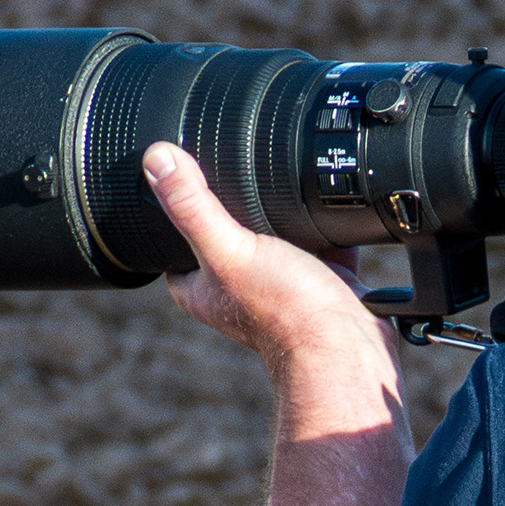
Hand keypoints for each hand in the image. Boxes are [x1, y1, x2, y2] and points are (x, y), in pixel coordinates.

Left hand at [147, 143, 394, 392]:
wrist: (347, 347)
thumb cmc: (285, 313)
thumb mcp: (229, 249)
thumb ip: (192, 206)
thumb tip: (157, 158)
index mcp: (200, 287)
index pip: (174, 239)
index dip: (175, 206)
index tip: (181, 172)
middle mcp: (236, 287)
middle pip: (227, 230)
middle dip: (235, 201)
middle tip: (236, 164)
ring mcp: (280, 283)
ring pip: (274, 232)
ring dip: (281, 208)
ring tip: (282, 176)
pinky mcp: (321, 278)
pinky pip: (320, 240)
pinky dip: (325, 221)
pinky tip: (329, 200)